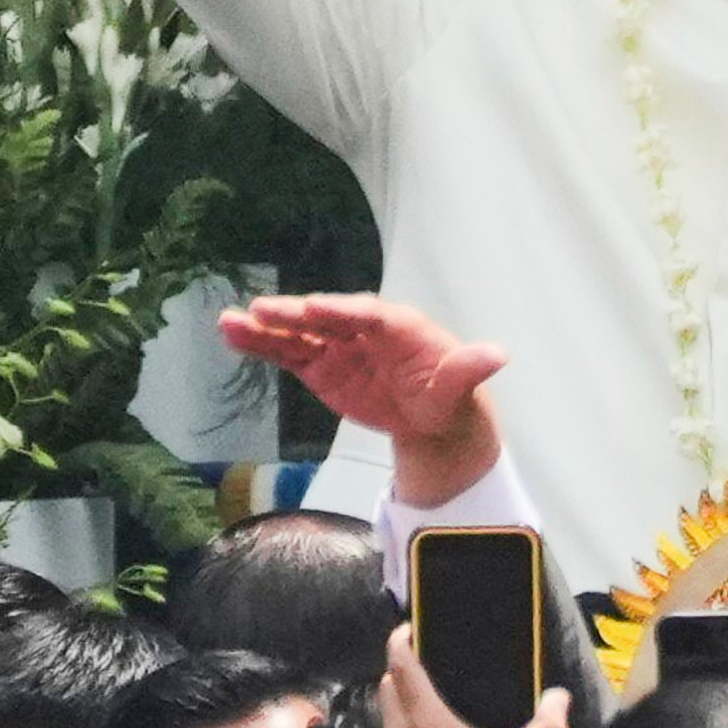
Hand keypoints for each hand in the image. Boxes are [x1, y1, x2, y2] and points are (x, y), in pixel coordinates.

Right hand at [222, 295, 506, 507]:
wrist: (430, 416)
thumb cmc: (446, 394)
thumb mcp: (459, 386)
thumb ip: (468, 370)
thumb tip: (497, 355)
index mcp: (398, 326)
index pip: (368, 315)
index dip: (342, 312)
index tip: (316, 310)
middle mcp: (362, 328)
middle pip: (326, 319)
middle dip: (296, 315)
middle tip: (265, 310)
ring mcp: (337, 346)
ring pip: (299, 334)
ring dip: (266, 329)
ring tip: (230, 322)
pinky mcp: (320, 366)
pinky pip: (288, 354)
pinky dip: (262, 346)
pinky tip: (232, 335)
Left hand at [376, 629, 567, 727]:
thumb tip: (561, 697)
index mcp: (426, 721)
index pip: (401, 666)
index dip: (400, 641)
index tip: (411, 627)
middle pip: (387, 685)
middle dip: (402, 669)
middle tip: (428, 662)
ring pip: (386, 713)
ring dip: (401, 700)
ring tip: (431, 698)